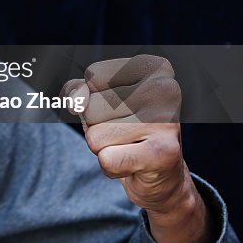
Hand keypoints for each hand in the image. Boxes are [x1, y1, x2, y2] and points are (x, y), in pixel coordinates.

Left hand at [63, 55, 214, 242]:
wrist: (161, 175)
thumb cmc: (126, 129)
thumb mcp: (95, 100)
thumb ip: (76, 90)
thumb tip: (77, 101)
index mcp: (151, 67)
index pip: (93, 75)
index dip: (93, 97)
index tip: (119, 108)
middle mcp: (165, 88)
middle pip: (91, 108)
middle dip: (97, 127)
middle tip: (125, 133)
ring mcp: (166, 120)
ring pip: (95, 136)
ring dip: (104, 147)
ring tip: (130, 146)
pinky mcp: (164, 153)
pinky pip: (107, 160)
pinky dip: (112, 167)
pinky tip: (134, 164)